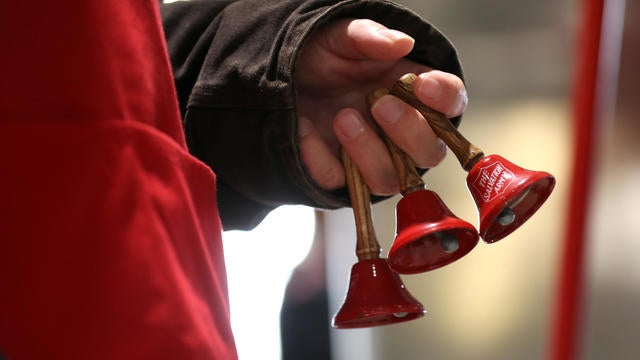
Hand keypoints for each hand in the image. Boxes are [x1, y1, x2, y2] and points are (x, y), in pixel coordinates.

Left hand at [295, 18, 466, 195]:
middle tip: (379, 104)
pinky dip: (320, 159)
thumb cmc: (323, 58)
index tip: (422, 84)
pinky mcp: (339, 174)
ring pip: (389, 179)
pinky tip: (306, 131)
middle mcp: (400, 133)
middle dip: (409, 131)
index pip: (451, 103)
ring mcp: (371, 158)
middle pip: (429, 153)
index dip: (445, 98)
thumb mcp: (341, 37)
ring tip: (343, 117)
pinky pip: (338, 182)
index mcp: (414, 95)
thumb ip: (369, 36)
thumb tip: (401, 43)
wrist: (283, 78)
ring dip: (368, 152)